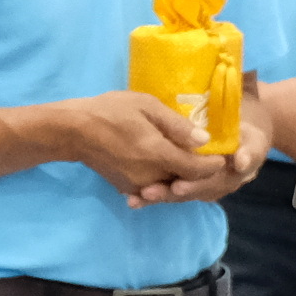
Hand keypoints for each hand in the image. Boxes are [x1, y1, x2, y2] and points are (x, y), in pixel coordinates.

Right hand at [32, 91, 229, 197]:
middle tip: (212, 158)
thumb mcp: (147, 106)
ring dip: (183, 177)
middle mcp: (150, 177)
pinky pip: (154, 187)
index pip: (197, 170)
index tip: (223, 155)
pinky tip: (168, 166)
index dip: (213, 164)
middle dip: (201, 172)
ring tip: (192, 160)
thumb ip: (177, 125)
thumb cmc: (110, 111)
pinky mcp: (127, 188)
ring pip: (171, 186)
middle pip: (186, 181)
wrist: (72, 131)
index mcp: (158, 155)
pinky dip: (165, 180)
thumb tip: (204, 140)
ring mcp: (137, 186)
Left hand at [140, 97, 272, 205]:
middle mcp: (221, 184)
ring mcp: (206, 185)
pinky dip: (155, 194)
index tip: (178, 186)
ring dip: (160, 196)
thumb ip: (249, 148)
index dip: (196, 186)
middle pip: (193, 192)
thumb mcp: (252, 136)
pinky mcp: (190, 181)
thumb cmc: (246, 128)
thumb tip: (241, 162)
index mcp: (238, 173)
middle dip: (171, 193)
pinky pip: (173, 189)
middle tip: (149, 192)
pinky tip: (134, 197)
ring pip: (182, 193)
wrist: (245, 131)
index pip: (217, 182)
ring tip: (137, 197)